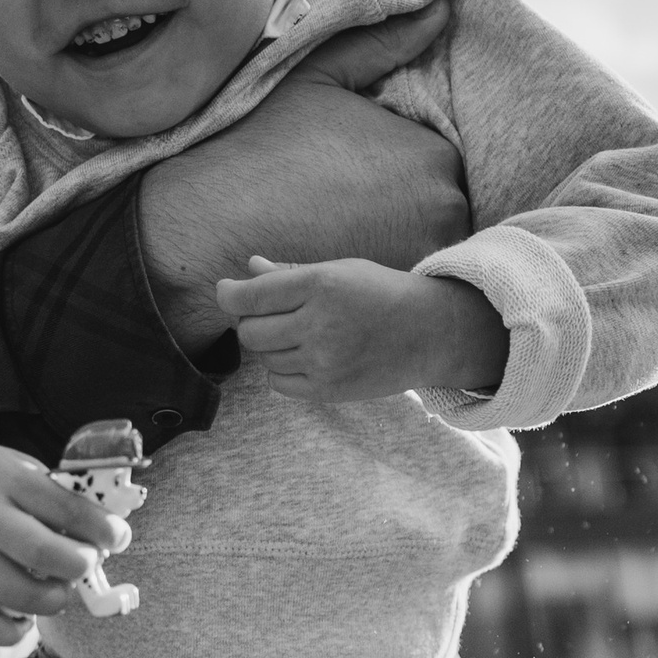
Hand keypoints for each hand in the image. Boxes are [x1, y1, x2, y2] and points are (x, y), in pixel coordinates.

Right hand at [0, 422, 128, 647]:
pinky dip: (15, 632)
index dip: (105, 529)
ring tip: (58, 588)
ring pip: (21, 596)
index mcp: (9, 481)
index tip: (117, 537)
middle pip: (46, 554)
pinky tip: (26, 617)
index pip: (69, 507)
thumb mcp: (13, 467)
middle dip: (82, 565)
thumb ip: (54, 495)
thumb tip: (106, 531)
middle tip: (86, 562)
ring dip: (55, 599)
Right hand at [135, 64, 469, 352]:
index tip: (352, 173)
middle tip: (342, 206)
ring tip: (338, 232)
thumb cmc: (259, 144)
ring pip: (424, 247)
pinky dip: (381, 275)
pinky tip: (336, 260)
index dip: (396, 168)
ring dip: (396, 242)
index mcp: (432, 153)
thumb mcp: (319, 77)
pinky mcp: (390, 301)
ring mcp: (421, 259)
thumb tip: (440, 8)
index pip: (439, 163)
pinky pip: (401, 286)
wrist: (207, 223)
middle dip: (403, 207)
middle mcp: (444, 209)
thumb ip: (384, 44)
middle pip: (439, 208)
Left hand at [216, 256, 507, 401]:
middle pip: (251, 332)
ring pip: (265, 358)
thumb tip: (248, 268)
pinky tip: (304, 355)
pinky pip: (280, 383)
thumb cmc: (380, 294)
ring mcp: (324, 361)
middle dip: (252, 322)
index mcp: (321, 285)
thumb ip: (290, 273)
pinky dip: (282, 371)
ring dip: (272, 346)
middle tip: (269, 314)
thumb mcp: (340, 271)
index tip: (227, 292)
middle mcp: (320, 324)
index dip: (229, 295)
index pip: (250, 297)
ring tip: (300, 333)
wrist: (430, 333)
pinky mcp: (329, 389)